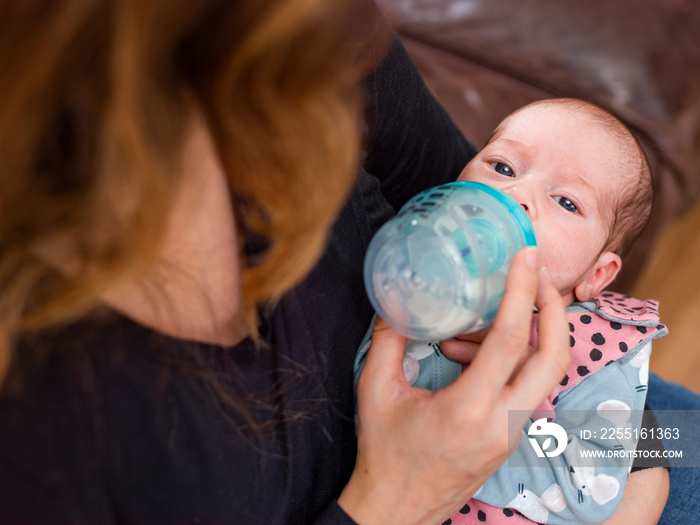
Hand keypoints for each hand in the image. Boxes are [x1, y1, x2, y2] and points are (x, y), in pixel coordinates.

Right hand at [338, 247, 570, 524]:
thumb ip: (388, 340)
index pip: (509, 342)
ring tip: (478, 319)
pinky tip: (468, 354)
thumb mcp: (376, 391)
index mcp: (467, 410)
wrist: (397, 510)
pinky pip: (527, 387)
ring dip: (529, 334)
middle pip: (553, 358)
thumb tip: (397, 298)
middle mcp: (501, 423)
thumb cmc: (384, 452)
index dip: (522, 293)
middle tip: (538, 274)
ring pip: (546, 373)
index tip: (528, 257)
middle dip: (554, 308)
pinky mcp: (512, 438)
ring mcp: (512, 434)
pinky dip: (512, 359)